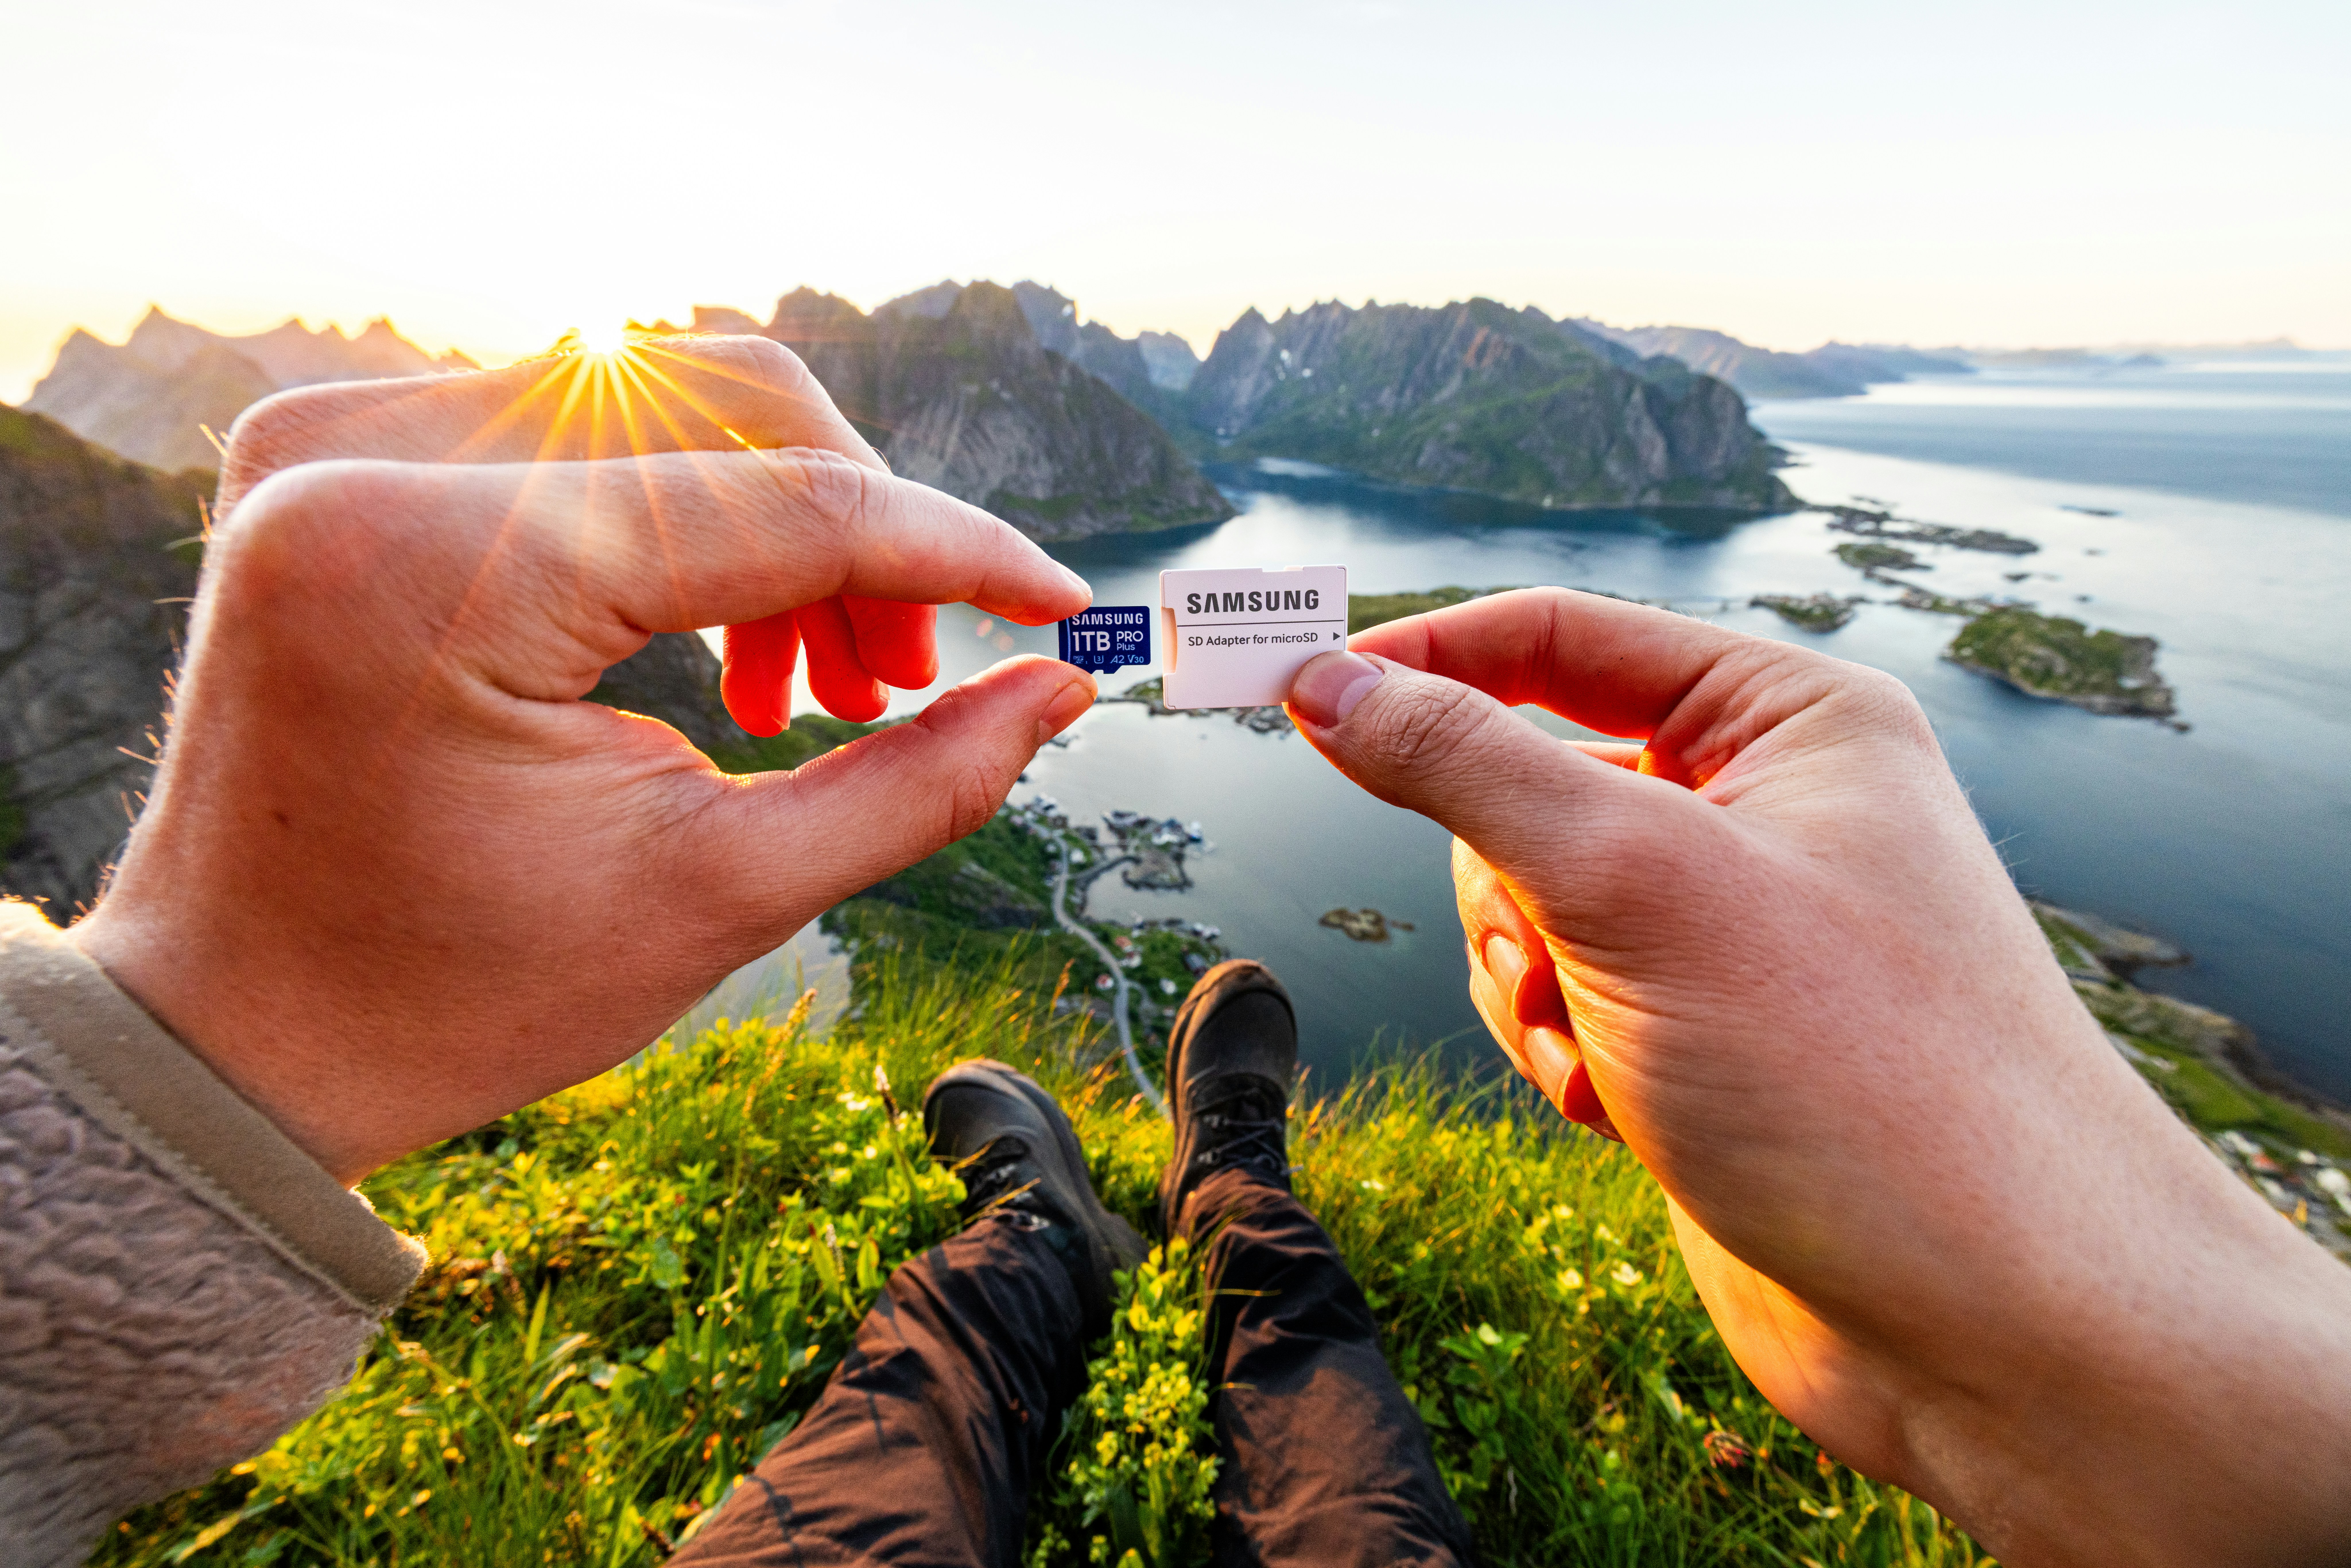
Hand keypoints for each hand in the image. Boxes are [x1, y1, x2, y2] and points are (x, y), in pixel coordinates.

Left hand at [68, 337, 1096, 1183]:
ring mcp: (331, 435)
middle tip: (907, 681)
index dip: (952, 552)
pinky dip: (686, 516)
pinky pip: (579, 425)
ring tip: (818, 686)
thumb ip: (913, 780)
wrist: (233, 1030)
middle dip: (863, 537)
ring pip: (665, 399)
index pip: (776, 500)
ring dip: (782, 524)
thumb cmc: (454, 995)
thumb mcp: (713, 900)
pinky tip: (727, 645)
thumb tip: (1066, 685)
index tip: (1065, 610)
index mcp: (429, 565)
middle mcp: (355, 455)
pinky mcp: (338, 451)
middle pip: (727, 405)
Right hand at [1286, 590, 2350, 1566]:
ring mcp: (1730, 927)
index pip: (1557, 639)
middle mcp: (1767, 808)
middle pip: (1529, 779)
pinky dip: (1558, 1048)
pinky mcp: (1701, 1031)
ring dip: (1528, 983)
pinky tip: (1615, 1109)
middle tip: (1543, 954)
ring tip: (1595, 1054)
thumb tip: (1331, 680)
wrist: (1987, 1315)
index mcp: (1786, 721)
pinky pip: (1560, 995)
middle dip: (1503, 882)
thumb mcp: (1630, 878)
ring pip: (1527, 901)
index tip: (1296, 691)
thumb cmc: (1851, 1070)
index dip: (1422, 659)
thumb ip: (1465, 762)